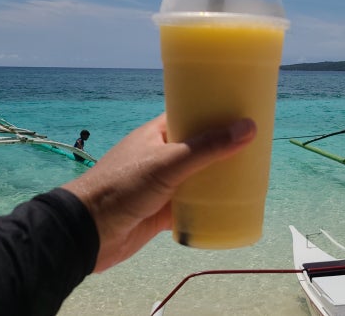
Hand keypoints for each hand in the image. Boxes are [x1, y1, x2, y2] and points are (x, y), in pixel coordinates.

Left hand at [62, 114, 256, 271]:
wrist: (87, 233)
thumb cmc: (123, 186)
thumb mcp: (168, 163)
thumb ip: (207, 148)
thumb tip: (248, 128)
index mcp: (157, 133)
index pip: (191, 114)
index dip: (215, 111)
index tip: (244, 110)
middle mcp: (162, 156)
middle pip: (200, 147)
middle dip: (224, 148)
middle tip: (257, 146)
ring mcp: (164, 184)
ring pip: (199, 177)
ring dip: (220, 178)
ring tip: (252, 175)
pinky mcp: (164, 211)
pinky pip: (194, 205)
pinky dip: (211, 206)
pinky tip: (233, 206)